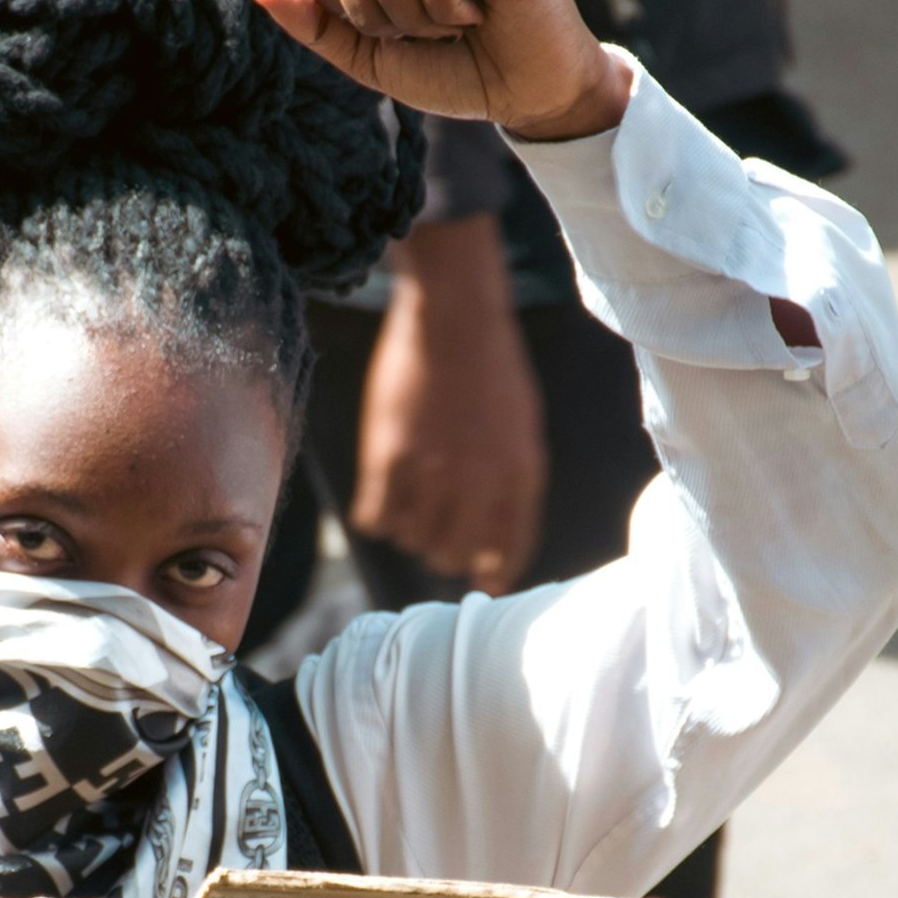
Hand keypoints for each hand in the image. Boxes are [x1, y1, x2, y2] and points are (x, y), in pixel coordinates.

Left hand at [247, 0, 630, 140]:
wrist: (527, 95)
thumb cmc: (452, 69)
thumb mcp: (368, 54)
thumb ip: (313, 21)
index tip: (384, 25)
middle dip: (375, 13)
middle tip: (425, 28)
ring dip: (414, 15)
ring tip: (453, 21)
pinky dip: (448, 8)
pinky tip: (479, 11)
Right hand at [353, 215, 545, 593]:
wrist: (454, 315)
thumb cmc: (491, 367)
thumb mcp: (523, 426)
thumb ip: (513, 482)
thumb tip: (494, 547)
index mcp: (521, 472)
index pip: (510, 549)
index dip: (496, 572)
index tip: (485, 581)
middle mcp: (480, 480)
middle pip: (453, 555)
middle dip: (444, 554)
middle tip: (434, 537)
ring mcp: (432, 470)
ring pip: (411, 540)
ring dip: (408, 531)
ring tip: (408, 505)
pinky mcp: (389, 455)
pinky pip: (375, 519)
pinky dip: (376, 517)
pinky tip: (381, 498)